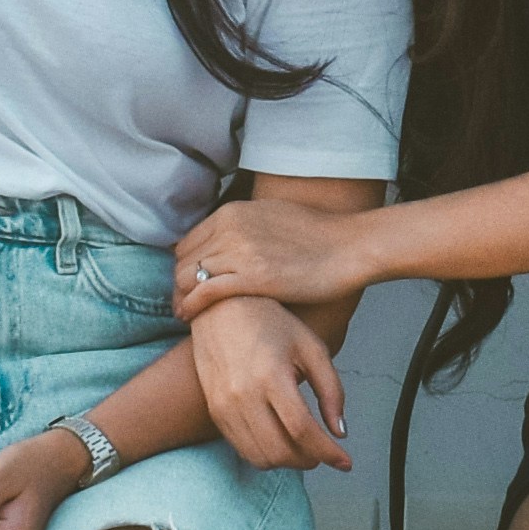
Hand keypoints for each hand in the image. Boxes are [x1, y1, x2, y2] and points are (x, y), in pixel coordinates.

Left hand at [173, 197, 374, 313]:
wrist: (348, 246)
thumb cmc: (317, 235)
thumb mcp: (271, 216)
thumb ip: (243, 226)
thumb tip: (227, 242)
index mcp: (232, 212)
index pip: (187, 242)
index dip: (185, 266)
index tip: (189, 284)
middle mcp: (229, 228)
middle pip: (183, 261)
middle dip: (180, 284)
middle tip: (183, 303)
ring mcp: (239, 251)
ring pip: (189, 278)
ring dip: (182, 298)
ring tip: (185, 314)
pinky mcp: (252, 277)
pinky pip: (205, 293)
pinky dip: (191, 306)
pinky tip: (190, 317)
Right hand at [188, 296, 353, 470]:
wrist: (220, 307)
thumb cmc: (271, 322)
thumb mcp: (311, 348)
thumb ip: (331, 390)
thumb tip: (340, 431)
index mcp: (271, 376)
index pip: (302, 431)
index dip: (328, 453)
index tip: (346, 462)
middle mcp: (243, 395)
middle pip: (280, 451)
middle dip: (309, 461)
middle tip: (324, 453)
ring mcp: (224, 405)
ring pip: (260, 457)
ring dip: (287, 462)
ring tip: (304, 448)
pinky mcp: (214, 411)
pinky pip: (241, 448)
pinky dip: (265, 454)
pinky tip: (281, 440)